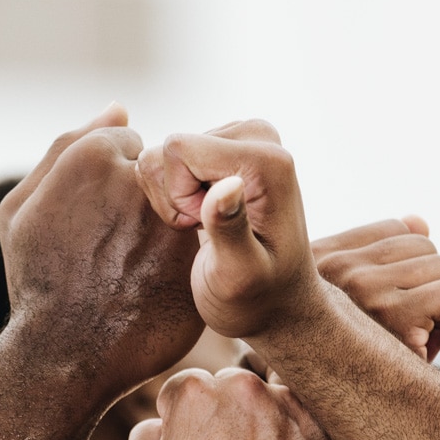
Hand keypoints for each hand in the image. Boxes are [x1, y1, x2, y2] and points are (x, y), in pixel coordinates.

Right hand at [0, 105, 205, 399]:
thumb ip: (67, 146)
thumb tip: (120, 108)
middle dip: (148, 199)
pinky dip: (181, 258)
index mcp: (94, 156)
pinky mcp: (198, 255)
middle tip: (120, 247)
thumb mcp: (20, 209)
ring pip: (184, 203)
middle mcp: (141, 179)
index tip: (99, 223)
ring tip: (135, 269)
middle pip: (161, 171)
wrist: (66, 357)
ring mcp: (174, 217)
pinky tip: (154, 286)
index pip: (129, 145)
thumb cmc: (37, 283)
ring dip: (168, 228)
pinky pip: (198, 240)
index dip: (112, 185)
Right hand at [119, 367, 348, 439]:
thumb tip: (162, 421)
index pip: (183, 388)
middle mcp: (245, 389)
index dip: (181, 422)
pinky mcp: (326, 431)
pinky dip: (297, 436)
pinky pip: (307, 420)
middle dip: (223, 415)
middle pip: (228, 387)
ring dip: (262, 422)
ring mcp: (291, 407)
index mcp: (195, 395)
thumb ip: (141, 437)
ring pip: (270, 399)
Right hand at [136, 121, 324, 340]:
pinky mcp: (226, 147)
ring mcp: (242, 139)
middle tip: (206, 232)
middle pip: (169, 148)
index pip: (179, 149)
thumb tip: (229, 184)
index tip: (207, 230)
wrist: (275, 303)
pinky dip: (175, 195)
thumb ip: (230, 229)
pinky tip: (204, 219)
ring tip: (206, 227)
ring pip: (164, 154)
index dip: (179, 199)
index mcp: (267, 160)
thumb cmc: (258, 299)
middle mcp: (259, 136)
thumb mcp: (241, 275)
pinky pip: (169, 159)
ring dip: (173, 198)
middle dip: (175, 198)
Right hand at [313, 217, 439, 360]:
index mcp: (316, 258)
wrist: (333, 424)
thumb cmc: (347, 366)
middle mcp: (331, 269)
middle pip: (423, 244)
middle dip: (433, 285)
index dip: (414, 266)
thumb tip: (419, 221)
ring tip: (427, 339)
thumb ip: (380, 258)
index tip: (409, 303)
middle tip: (421, 329)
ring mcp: (360, 289)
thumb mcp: (354, 304)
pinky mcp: (391, 315)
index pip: (393, 228)